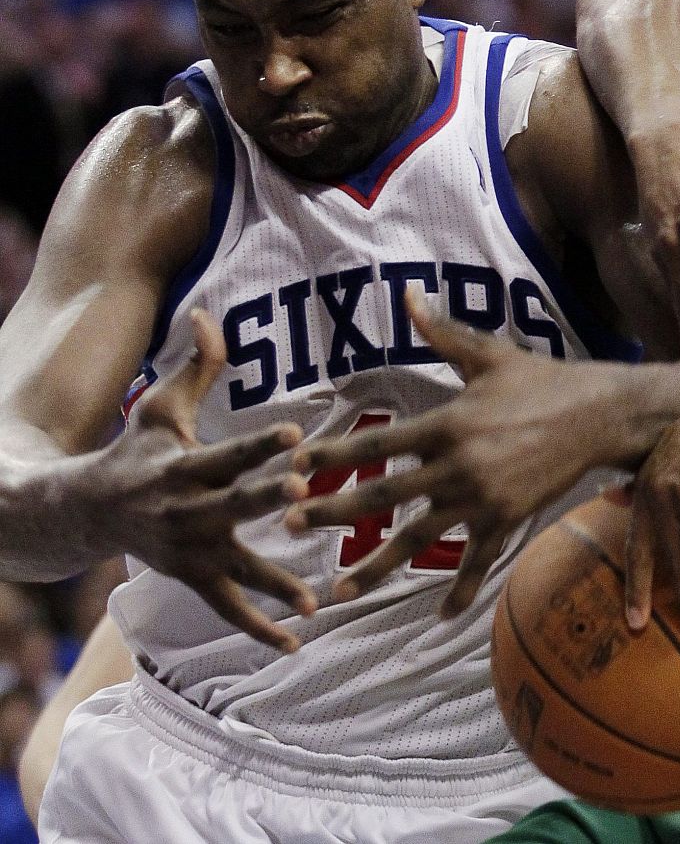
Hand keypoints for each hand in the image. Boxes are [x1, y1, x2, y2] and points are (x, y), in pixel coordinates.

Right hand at [79, 309, 311, 651]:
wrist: (87, 509)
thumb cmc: (137, 449)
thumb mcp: (160, 406)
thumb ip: (197, 367)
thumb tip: (214, 316)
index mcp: (184, 466)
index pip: (227, 452)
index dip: (260, 443)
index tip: (296, 434)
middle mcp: (187, 511)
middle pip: (233, 507)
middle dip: (266, 502)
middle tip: (302, 495)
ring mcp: (190, 550)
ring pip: (235, 568)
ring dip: (273, 583)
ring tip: (313, 601)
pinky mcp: (192, 577)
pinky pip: (227, 608)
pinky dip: (259, 629)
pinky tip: (297, 642)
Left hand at [285, 293, 653, 617]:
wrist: (601, 415)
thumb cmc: (543, 379)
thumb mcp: (490, 354)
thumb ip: (442, 333)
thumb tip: (408, 295)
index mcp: (447, 423)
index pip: (378, 443)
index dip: (334, 455)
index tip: (298, 468)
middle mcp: (458, 465)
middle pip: (383, 496)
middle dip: (334, 511)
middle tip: (292, 525)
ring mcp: (482, 498)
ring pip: (418, 539)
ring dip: (376, 567)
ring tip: (339, 591)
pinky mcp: (507, 519)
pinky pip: (477, 561)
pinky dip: (459, 591)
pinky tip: (440, 617)